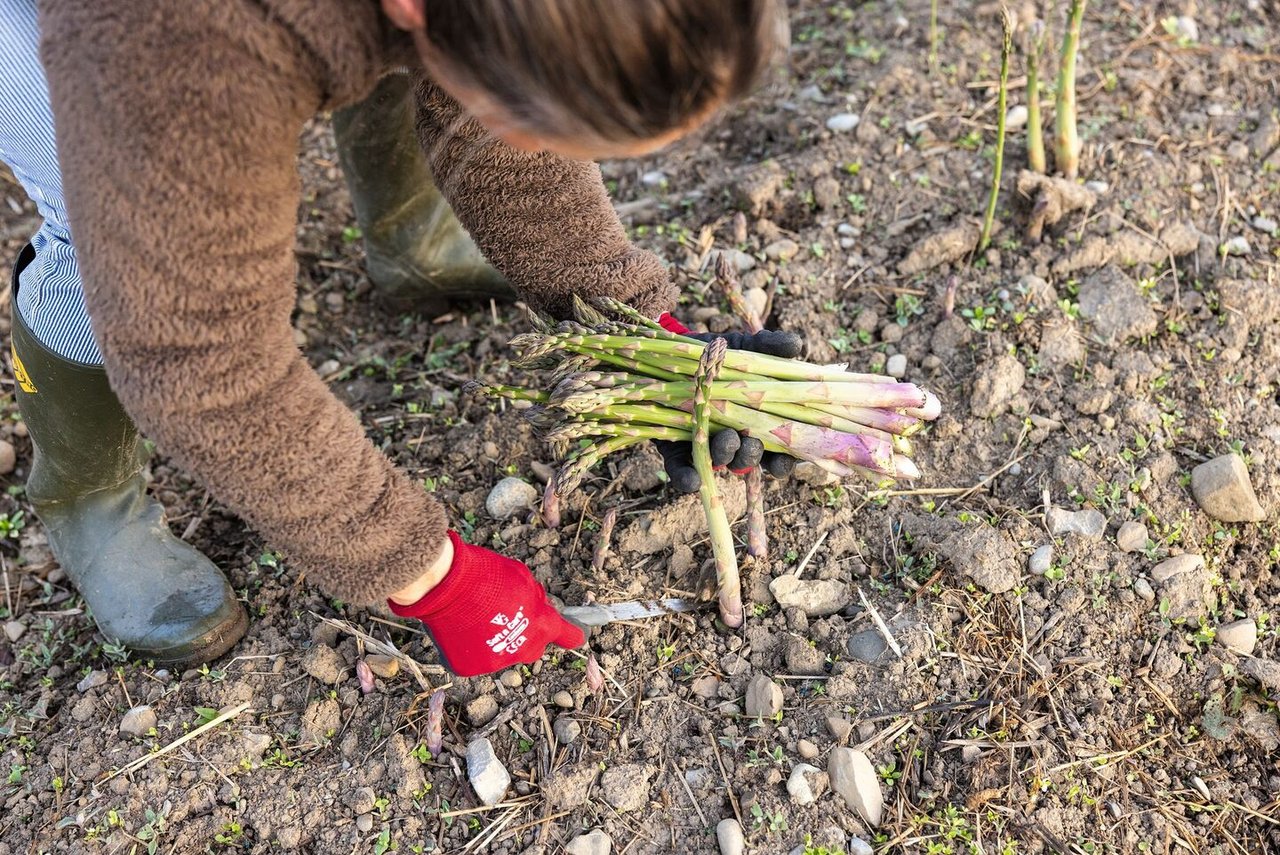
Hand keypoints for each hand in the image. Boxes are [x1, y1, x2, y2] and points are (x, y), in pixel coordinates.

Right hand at [387, 531, 584, 676]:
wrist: (444, 585)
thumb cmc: (485, 574)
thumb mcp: (522, 577)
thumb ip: (535, 599)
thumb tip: (536, 608)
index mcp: (542, 626)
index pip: (568, 636)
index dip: (572, 634)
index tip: (576, 635)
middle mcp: (523, 650)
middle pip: (532, 647)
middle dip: (526, 634)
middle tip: (506, 613)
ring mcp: (496, 662)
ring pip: (503, 653)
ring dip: (496, 640)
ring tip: (477, 617)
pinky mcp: (469, 668)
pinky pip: (477, 659)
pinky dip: (472, 647)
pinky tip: (462, 628)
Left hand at [654, 314, 800, 491]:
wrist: (673, 354)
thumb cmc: (719, 355)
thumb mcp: (744, 347)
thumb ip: (769, 346)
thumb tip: (794, 344)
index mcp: (759, 423)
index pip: (778, 451)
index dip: (784, 461)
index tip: (786, 459)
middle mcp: (734, 439)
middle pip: (749, 458)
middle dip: (752, 454)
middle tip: (751, 442)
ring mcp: (706, 445)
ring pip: (720, 462)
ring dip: (726, 456)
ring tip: (727, 440)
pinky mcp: (675, 449)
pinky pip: (682, 470)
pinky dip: (688, 478)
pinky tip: (693, 481)